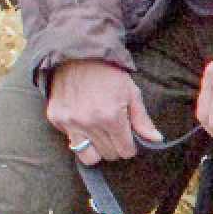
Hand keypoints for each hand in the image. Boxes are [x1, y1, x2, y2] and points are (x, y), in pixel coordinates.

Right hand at [45, 57, 163, 165]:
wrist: (77, 56)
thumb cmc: (109, 74)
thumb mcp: (132, 93)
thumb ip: (142, 120)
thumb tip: (156, 140)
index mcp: (111, 117)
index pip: (125, 151)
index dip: (130, 147)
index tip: (129, 139)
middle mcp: (89, 123)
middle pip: (108, 155)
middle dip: (115, 147)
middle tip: (115, 134)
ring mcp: (70, 123)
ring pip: (87, 157)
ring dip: (97, 150)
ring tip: (100, 135)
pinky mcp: (56, 119)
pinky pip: (71, 141)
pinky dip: (79, 137)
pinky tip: (84, 122)